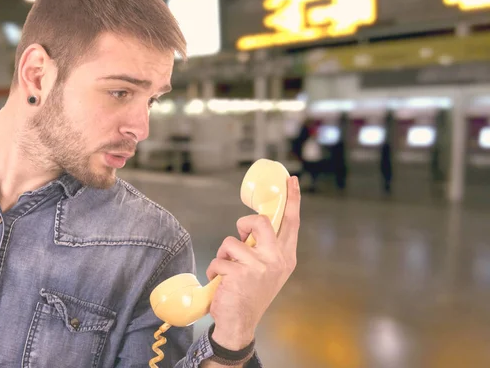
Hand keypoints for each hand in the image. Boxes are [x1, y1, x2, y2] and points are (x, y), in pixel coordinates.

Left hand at [205, 175, 300, 349]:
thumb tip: (250, 227)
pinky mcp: (240, 274)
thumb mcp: (268, 270)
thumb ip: (265, 248)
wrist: (240, 324)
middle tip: (240, 236)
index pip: (291, 222)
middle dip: (244, 223)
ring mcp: (260, 267)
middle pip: (260, 221)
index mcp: (286, 257)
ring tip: (226, 271)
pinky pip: (218, 259)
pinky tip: (219, 283)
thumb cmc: (250, 294)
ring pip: (232, 242)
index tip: (291, 180)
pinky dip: (214, 270)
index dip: (292, 199)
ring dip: (223, 255)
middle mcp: (277, 260)